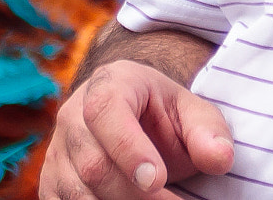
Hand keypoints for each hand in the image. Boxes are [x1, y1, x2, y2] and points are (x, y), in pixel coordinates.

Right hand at [40, 61, 232, 199]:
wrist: (133, 117)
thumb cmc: (163, 114)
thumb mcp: (190, 111)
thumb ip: (207, 131)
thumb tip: (220, 158)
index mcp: (108, 84)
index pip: (105, 111)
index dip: (128, 148)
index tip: (157, 179)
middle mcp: (73, 115)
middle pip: (93, 164)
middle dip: (134, 195)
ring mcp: (58, 152)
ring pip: (77, 193)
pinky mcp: (51, 184)